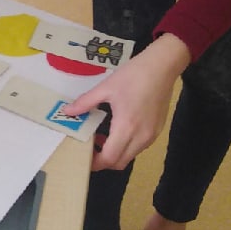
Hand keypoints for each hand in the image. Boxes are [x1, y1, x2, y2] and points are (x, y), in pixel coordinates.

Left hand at [64, 34, 191, 171]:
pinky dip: (126, 146)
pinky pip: (139, 147)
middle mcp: (141, 137)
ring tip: (102, 138)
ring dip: (115, 153)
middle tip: (90, 149)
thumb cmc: (134, 75)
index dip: (95, 163)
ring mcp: (151, 135)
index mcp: (126, 127)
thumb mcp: (105, 88)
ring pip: (130, 156)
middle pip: (120, 162)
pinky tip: (118, 130)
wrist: (162, 66)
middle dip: (103, 161)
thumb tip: (67, 111)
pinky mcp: (157, 130)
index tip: (83, 157)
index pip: (109, 158)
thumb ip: (86, 102)